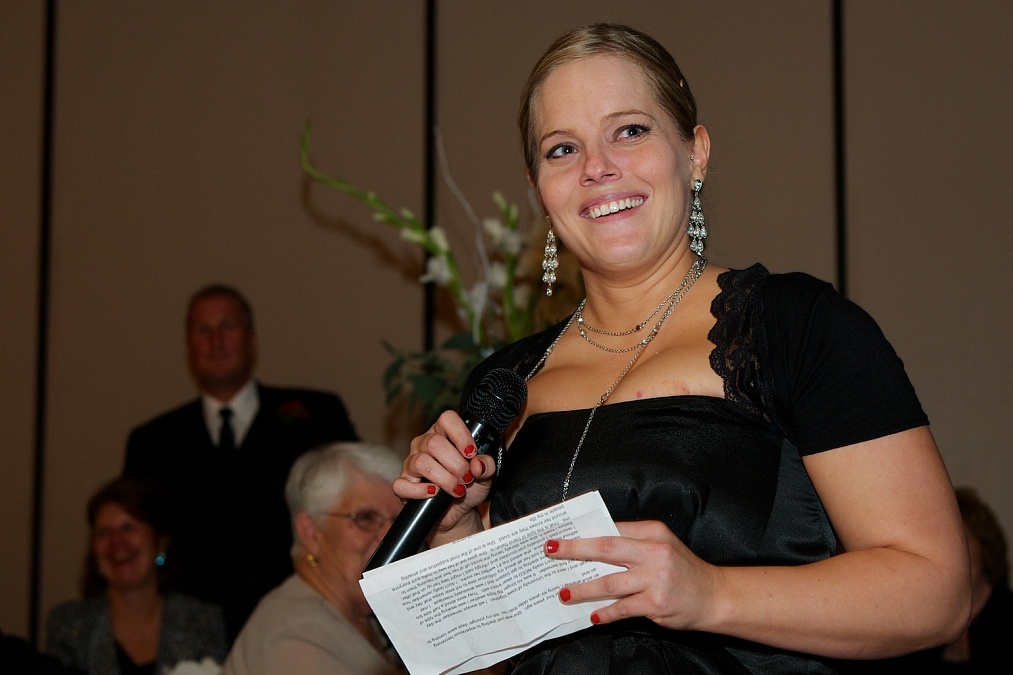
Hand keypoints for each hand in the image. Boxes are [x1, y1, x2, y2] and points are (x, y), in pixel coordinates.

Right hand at [392, 410, 495, 538]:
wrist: (460, 512)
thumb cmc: (470, 487)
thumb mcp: (486, 476)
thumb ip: (487, 466)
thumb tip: (478, 464)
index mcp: (443, 434)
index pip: (446, 419)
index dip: (460, 434)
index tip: (471, 453)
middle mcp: (424, 444)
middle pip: (434, 443)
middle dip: (456, 464)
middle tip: (467, 477)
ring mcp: (411, 463)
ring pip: (422, 462)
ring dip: (445, 479)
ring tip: (458, 489)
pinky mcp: (403, 484)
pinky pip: (403, 485)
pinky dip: (420, 491)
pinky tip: (434, 494)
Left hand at [547, 520, 721, 630]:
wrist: (714, 596)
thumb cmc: (683, 570)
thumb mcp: (661, 545)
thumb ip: (632, 543)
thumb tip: (592, 547)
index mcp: (652, 531)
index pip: (611, 528)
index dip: (584, 531)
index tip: (562, 534)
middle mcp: (654, 551)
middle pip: (605, 547)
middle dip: (574, 549)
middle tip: (551, 550)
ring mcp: (655, 578)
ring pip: (610, 581)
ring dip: (583, 588)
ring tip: (564, 592)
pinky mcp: (656, 602)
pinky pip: (623, 608)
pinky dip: (605, 612)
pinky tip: (592, 615)